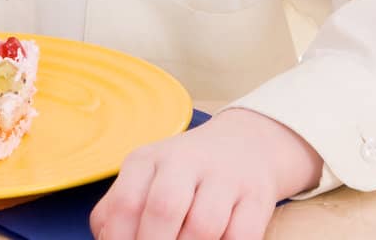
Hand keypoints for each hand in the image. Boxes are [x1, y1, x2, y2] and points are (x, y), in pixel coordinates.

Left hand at [89, 106, 322, 239]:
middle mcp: (185, 161)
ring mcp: (224, 176)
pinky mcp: (256, 196)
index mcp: (147, 160)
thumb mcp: (144, 180)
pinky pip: (242, 235)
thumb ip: (119, 212)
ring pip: (204, 226)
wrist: (244, 145)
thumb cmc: (182, 175)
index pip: (125, 203)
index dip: (122, 239)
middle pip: (164, 208)